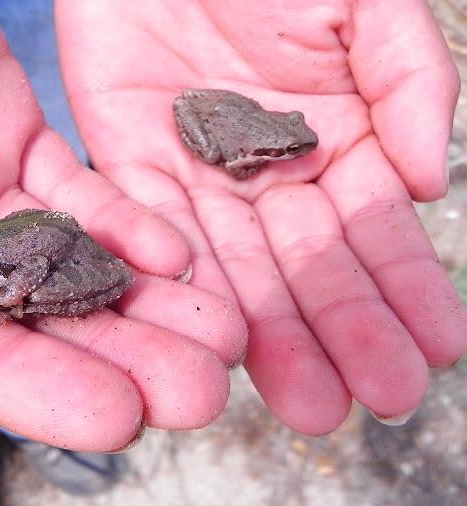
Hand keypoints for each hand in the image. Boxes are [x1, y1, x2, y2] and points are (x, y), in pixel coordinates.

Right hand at [0, 0, 246, 450]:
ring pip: (59, 268)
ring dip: (138, 308)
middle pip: (14, 325)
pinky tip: (178, 256)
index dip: (23, 388)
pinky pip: (76, 195)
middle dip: (109, 363)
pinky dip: (126, 227)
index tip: (115, 418)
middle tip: (198, 394)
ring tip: (220, 336)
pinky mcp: (8, 138)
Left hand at [56, 0, 466, 432]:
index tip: (437, 354)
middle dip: (345, 334)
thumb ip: (410, 81)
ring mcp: (199, 179)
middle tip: (375, 402)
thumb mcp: (364, 1)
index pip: (374, 230)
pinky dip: (189, 289)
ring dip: (277, 338)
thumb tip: (426, 185)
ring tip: (312, 403)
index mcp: (335, 140)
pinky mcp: (130, 170)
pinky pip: (158, 238)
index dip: (404, 292)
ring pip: (239, 271)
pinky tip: (223, 346)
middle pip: (308, 268)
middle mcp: (269, 174)